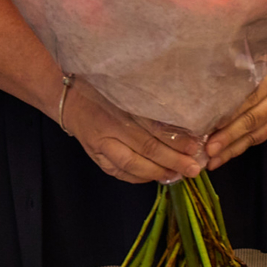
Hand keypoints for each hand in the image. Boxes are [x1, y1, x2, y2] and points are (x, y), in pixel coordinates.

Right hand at [59, 77, 206, 184]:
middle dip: (173, 161)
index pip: (154, 127)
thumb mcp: (128, 89)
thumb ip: (151, 103)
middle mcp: (112, 126)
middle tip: (193, 168)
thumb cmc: (107, 91)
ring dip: (157, 172)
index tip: (195, 146)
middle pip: (147, 148)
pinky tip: (155, 177)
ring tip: (177, 175)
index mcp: (123, 105)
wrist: (70, 100)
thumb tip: (184, 119)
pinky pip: (120, 172)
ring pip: (132, 164)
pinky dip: (139, 177)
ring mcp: (102, 144)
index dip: (176, 139)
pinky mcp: (96, 156)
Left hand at [205, 33, 266, 165]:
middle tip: (209, 149)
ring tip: (213, 161)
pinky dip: (242, 147)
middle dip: (229, 137)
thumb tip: (215, 74)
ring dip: (233, 149)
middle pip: (253, 121)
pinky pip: (260, 137)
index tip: (212, 124)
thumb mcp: (266, 54)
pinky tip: (225, 155)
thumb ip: (245, 65)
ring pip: (256, 135)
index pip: (250, 99)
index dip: (231, 114)